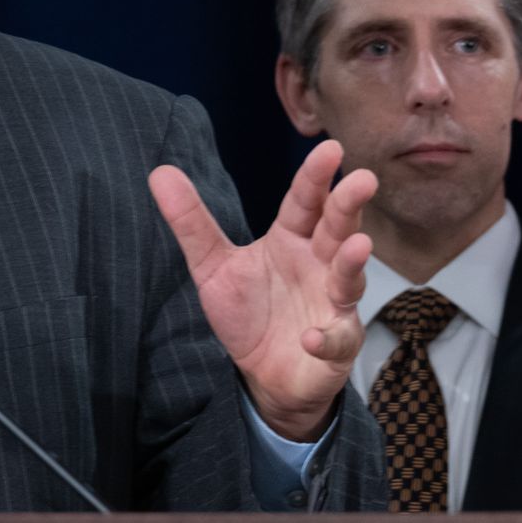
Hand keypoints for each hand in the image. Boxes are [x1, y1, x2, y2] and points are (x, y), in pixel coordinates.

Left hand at [147, 140, 376, 440]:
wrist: (262, 373)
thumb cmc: (248, 312)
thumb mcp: (212, 266)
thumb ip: (191, 222)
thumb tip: (159, 171)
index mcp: (291, 240)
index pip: (304, 202)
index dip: (314, 178)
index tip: (329, 149)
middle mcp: (319, 265)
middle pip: (336, 229)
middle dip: (349, 205)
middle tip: (362, 179)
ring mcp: (333, 304)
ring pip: (348, 278)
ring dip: (353, 264)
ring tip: (358, 246)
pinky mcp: (335, 345)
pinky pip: (335, 339)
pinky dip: (327, 337)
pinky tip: (312, 336)